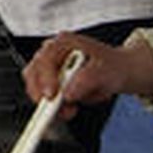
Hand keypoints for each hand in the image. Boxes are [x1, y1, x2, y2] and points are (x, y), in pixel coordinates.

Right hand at [22, 32, 152, 117]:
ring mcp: (49, 70)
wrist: (119, 73)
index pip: (44, 59)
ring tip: (73, 109)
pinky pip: (44, 100)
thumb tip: (68, 92)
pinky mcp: (50, 85)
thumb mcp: (107, 70)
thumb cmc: (113, 66)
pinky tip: (73, 106)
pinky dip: (57, 108)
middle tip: (62, 109)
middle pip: (33, 74)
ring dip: (52, 104)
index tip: (51, 95)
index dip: (45, 78)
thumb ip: (88, 79)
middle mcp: (52, 54)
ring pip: (36, 89)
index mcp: (63, 43)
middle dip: (45, 95)